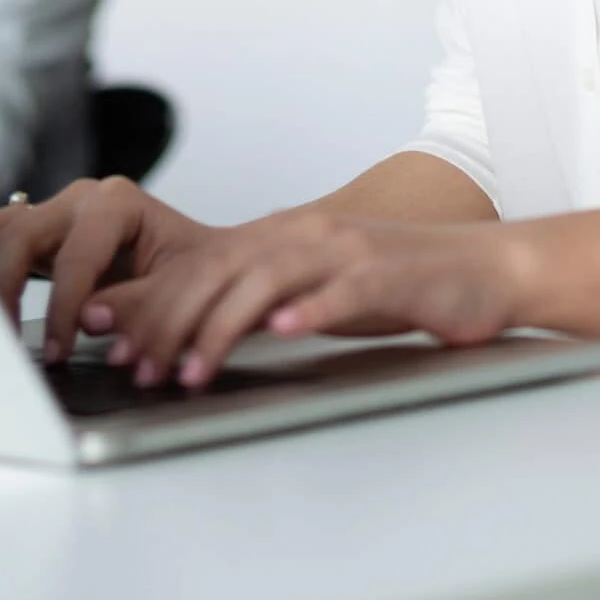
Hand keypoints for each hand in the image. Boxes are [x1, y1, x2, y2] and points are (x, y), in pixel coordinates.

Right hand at [0, 176, 210, 363]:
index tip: (57, 353)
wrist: (203, 260)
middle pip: (20, 233)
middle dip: (7, 290)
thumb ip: (136, 304)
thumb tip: (88, 320)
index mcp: (117, 203)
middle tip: (8, 340)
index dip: (62, 309)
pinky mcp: (43, 231)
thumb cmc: (197, 273)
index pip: (74, 258)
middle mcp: (81, 199)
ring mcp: (58, 211)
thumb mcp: (181, 289)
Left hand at [97, 212, 529, 389]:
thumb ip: (257, 303)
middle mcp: (306, 232)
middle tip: (139, 366)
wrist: (480, 268)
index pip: (202, 264)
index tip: (119, 343)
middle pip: (220, 268)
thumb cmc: (394, 285)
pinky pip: (341, 289)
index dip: (155, 303)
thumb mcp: (314, 289)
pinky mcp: (387, 273)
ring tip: (193, 367)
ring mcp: (346, 249)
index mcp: (282, 234)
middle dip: (171, 318)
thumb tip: (187, 333)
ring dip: (224, 324)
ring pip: (268, 278)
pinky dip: (310, 309)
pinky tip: (285, 330)